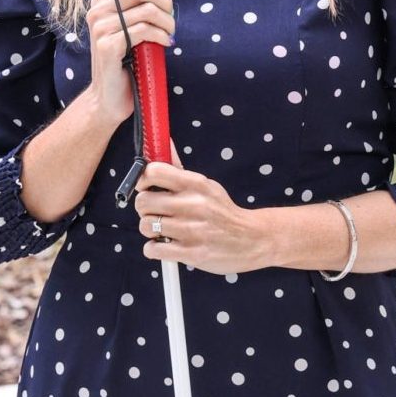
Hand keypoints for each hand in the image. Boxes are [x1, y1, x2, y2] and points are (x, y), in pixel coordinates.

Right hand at [86, 0, 175, 129]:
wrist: (109, 97)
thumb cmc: (126, 61)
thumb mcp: (130, 27)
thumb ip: (137, 4)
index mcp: (101, 1)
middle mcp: (97, 11)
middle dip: (165, 2)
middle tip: (171, 20)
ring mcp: (100, 28)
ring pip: (147, 10)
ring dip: (167, 23)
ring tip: (170, 34)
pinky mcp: (108, 46)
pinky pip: (144, 30)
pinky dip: (161, 36)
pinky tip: (165, 43)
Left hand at [135, 137, 261, 273]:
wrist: (252, 239)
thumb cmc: (222, 212)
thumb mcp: (206, 186)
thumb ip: (179, 169)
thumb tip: (163, 143)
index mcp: (195, 184)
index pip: (153, 172)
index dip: (142, 180)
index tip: (146, 188)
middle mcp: (193, 204)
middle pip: (143, 201)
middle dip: (144, 209)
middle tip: (156, 212)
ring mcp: (192, 230)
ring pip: (145, 226)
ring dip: (150, 230)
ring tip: (164, 230)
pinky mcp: (191, 253)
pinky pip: (152, 249)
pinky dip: (154, 249)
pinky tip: (166, 245)